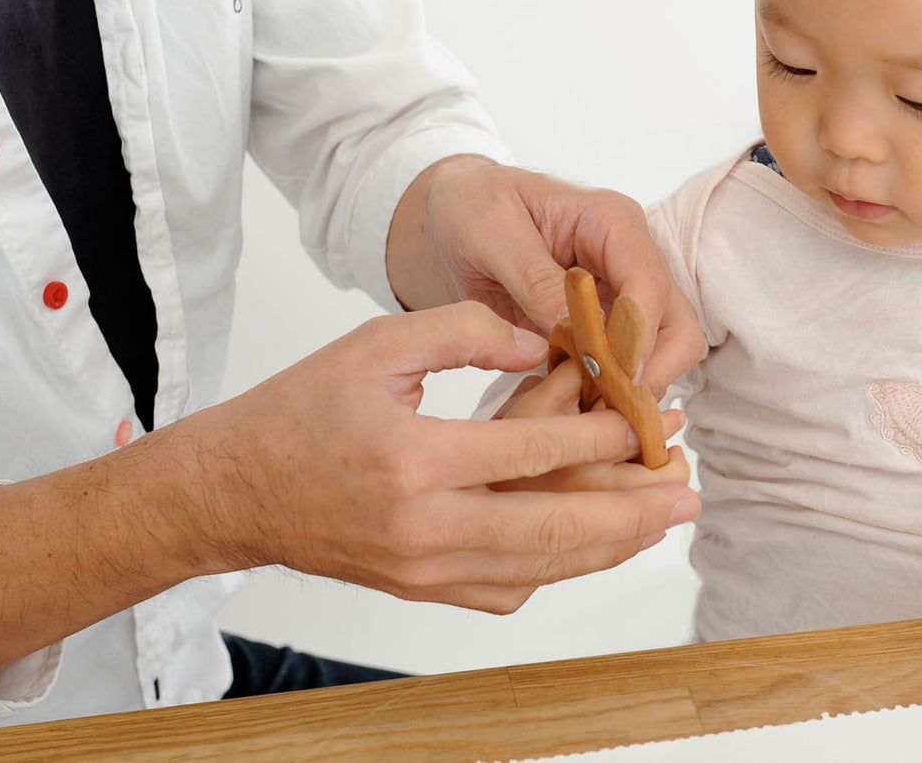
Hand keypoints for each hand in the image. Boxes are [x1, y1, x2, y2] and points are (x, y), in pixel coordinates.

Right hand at [191, 301, 699, 612]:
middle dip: (632, 512)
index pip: (531, 451)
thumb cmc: (300, 411)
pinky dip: (556, 569)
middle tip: (688, 494)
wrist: (233, 491)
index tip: (647, 420)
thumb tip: (543, 342)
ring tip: (659, 522)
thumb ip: (464, 330)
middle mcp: (423, 531)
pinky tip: (590, 545)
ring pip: (540, 569)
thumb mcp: (376, 345)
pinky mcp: (421, 590)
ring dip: (607, 546)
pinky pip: (507, 591)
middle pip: (553, 529)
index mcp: (412, 461)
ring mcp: (423, 572)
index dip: (599, 435)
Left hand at [386, 157, 704, 398]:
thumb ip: (533, 277)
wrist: (454, 218)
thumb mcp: (490, 231)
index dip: (638, 336)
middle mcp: (629, 260)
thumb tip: (570, 328)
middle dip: (651, 373)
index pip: (649, 283)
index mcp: (611, 223)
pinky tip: (571, 409)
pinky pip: (625, 371)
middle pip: (677, 328)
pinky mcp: (604, 330)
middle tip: (605, 408)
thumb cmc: (472, 207)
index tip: (613, 378)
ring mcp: (621, 298)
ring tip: (583, 413)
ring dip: (632, 390)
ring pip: (661, 356)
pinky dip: (608, 395)